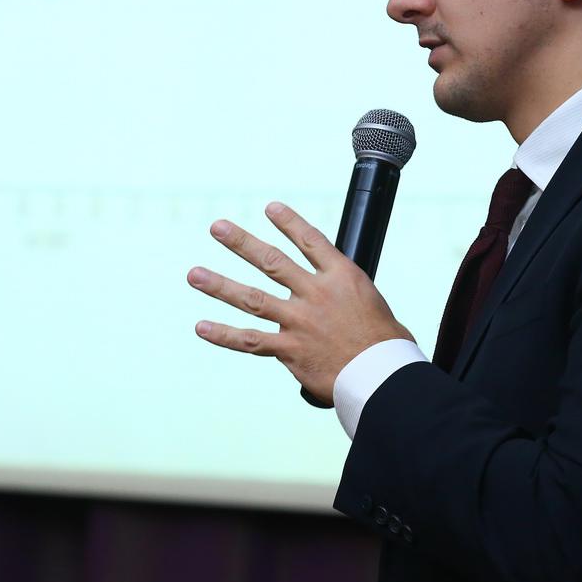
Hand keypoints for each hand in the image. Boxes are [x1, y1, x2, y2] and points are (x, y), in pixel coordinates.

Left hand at [186, 201, 414, 401]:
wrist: (383, 374)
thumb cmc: (387, 343)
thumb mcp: (374, 304)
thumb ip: (348, 296)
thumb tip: (340, 299)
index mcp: (342, 277)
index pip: (310, 240)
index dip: (288, 222)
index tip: (270, 208)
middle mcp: (316, 294)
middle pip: (271, 262)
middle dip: (241, 243)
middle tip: (218, 228)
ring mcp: (299, 321)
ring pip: (252, 298)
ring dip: (220, 285)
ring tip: (194, 274)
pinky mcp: (290, 349)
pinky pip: (250, 340)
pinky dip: (224, 334)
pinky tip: (202, 326)